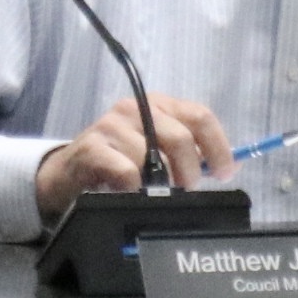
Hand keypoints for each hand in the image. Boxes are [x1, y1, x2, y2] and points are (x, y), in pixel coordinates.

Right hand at [35, 92, 235, 212]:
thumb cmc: (119, 161)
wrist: (69, 173)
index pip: (200, 116)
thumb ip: (190, 153)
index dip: (218, 147)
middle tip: (186, 190)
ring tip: (152, 193)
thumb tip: (228, 166)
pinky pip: (127, 172)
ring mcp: (112, 125)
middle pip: (181, 138)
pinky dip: (134, 189)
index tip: (225, 172)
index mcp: (158, 104)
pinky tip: (129, 193)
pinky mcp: (92, 147)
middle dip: (190, 172)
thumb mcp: (155, 150)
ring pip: (154, 159)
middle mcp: (136, 108)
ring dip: (159, 185)